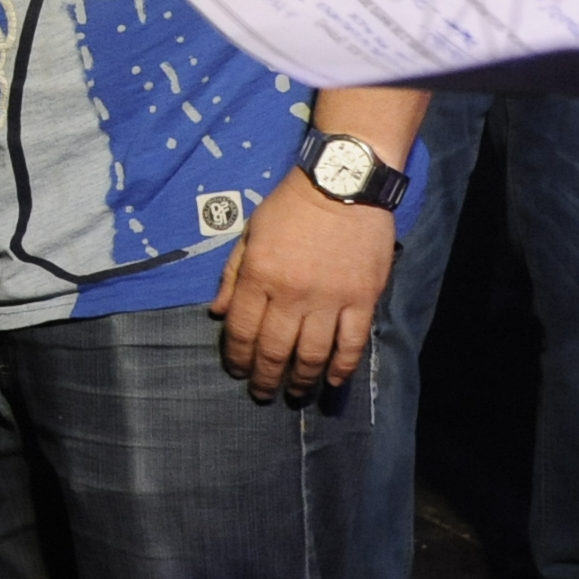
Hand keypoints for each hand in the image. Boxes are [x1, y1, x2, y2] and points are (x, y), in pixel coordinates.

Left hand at [208, 175, 398, 400]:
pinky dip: (342, 367)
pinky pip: (352, 344)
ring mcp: (329, 299)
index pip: (241, 329)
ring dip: (301, 380)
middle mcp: (291, 293)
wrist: (342, 184)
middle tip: (262, 393)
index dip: (237, 356)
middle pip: (274, 349)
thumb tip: (216, 312)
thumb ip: (232, 274)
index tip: (237, 371)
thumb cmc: (290, 207)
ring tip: (295, 393)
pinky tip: (333, 381)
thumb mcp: (250, 233)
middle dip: (265, 378)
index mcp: (259, 275)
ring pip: (312, 354)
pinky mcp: (362, 299)